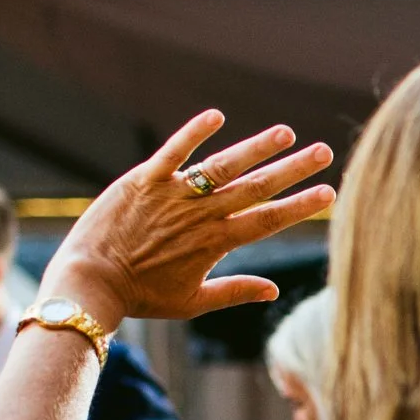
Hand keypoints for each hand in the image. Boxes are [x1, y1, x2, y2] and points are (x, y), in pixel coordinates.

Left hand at [42, 111, 336, 328]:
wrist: (90, 282)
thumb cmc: (140, 297)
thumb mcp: (192, 302)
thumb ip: (235, 292)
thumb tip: (275, 292)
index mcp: (216, 243)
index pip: (269, 219)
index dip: (301, 205)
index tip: (330, 193)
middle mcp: (201, 215)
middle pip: (256, 187)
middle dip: (294, 170)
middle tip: (325, 152)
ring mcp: (173, 194)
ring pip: (224, 165)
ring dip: (257, 147)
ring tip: (286, 132)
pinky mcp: (144, 179)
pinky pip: (174, 151)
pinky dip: (194, 133)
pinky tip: (217, 116)